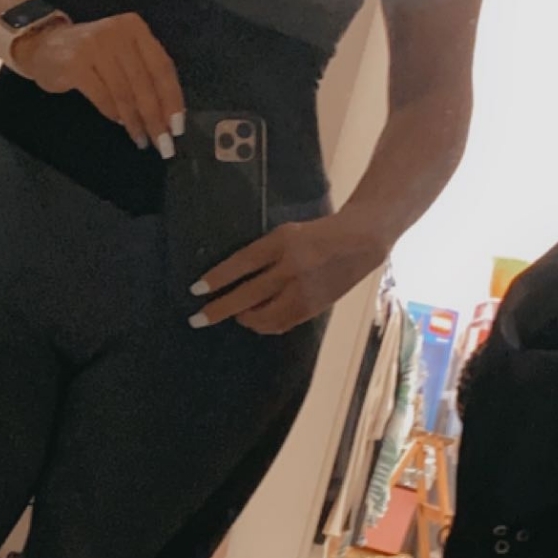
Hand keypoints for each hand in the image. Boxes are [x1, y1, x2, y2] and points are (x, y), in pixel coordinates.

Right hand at [13, 12, 185, 155]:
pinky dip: (113, 114)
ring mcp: (95, 47)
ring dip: (135, 121)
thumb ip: (145, 74)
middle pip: (144, 83)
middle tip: (164, 144)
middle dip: (156, 118)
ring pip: (124, 93)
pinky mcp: (75, 65)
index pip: (162, 67)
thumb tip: (167, 116)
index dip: (172, 99)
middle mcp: (117, 33)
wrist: (44, 44)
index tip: (178, 127)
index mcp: (135, 28)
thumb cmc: (92, 53)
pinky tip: (121, 124)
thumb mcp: (123, 53)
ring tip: (142, 140)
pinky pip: (102, 97)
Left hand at [189, 215, 382, 334]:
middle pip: (247, 296)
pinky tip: (257, 319)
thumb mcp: (286, 233)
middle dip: (218, 310)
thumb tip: (232, 279)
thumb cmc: (317, 233)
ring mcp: (304, 291)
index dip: (217, 278)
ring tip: (235, 315)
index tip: (195, 289)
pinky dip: (264, 324)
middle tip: (197, 319)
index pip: (242, 263)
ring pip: (264, 317)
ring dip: (243, 319)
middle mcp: (292, 268)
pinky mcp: (314, 307)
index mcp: (283, 242)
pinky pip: (281, 323)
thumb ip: (263, 254)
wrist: (362, 241)